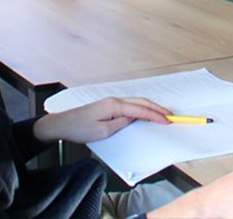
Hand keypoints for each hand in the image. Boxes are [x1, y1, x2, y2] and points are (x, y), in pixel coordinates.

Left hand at [33, 96, 169, 144]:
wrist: (62, 125)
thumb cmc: (79, 129)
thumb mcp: (103, 132)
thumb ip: (121, 123)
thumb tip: (133, 118)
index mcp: (114, 105)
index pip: (141, 109)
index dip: (156, 115)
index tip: (168, 120)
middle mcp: (114, 100)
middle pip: (141, 101)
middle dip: (157, 108)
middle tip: (170, 115)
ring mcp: (111, 102)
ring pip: (136, 102)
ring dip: (150, 107)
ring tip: (161, 114)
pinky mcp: (108, 106)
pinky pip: (129, 105)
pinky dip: (141, 108)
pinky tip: (144, 113)